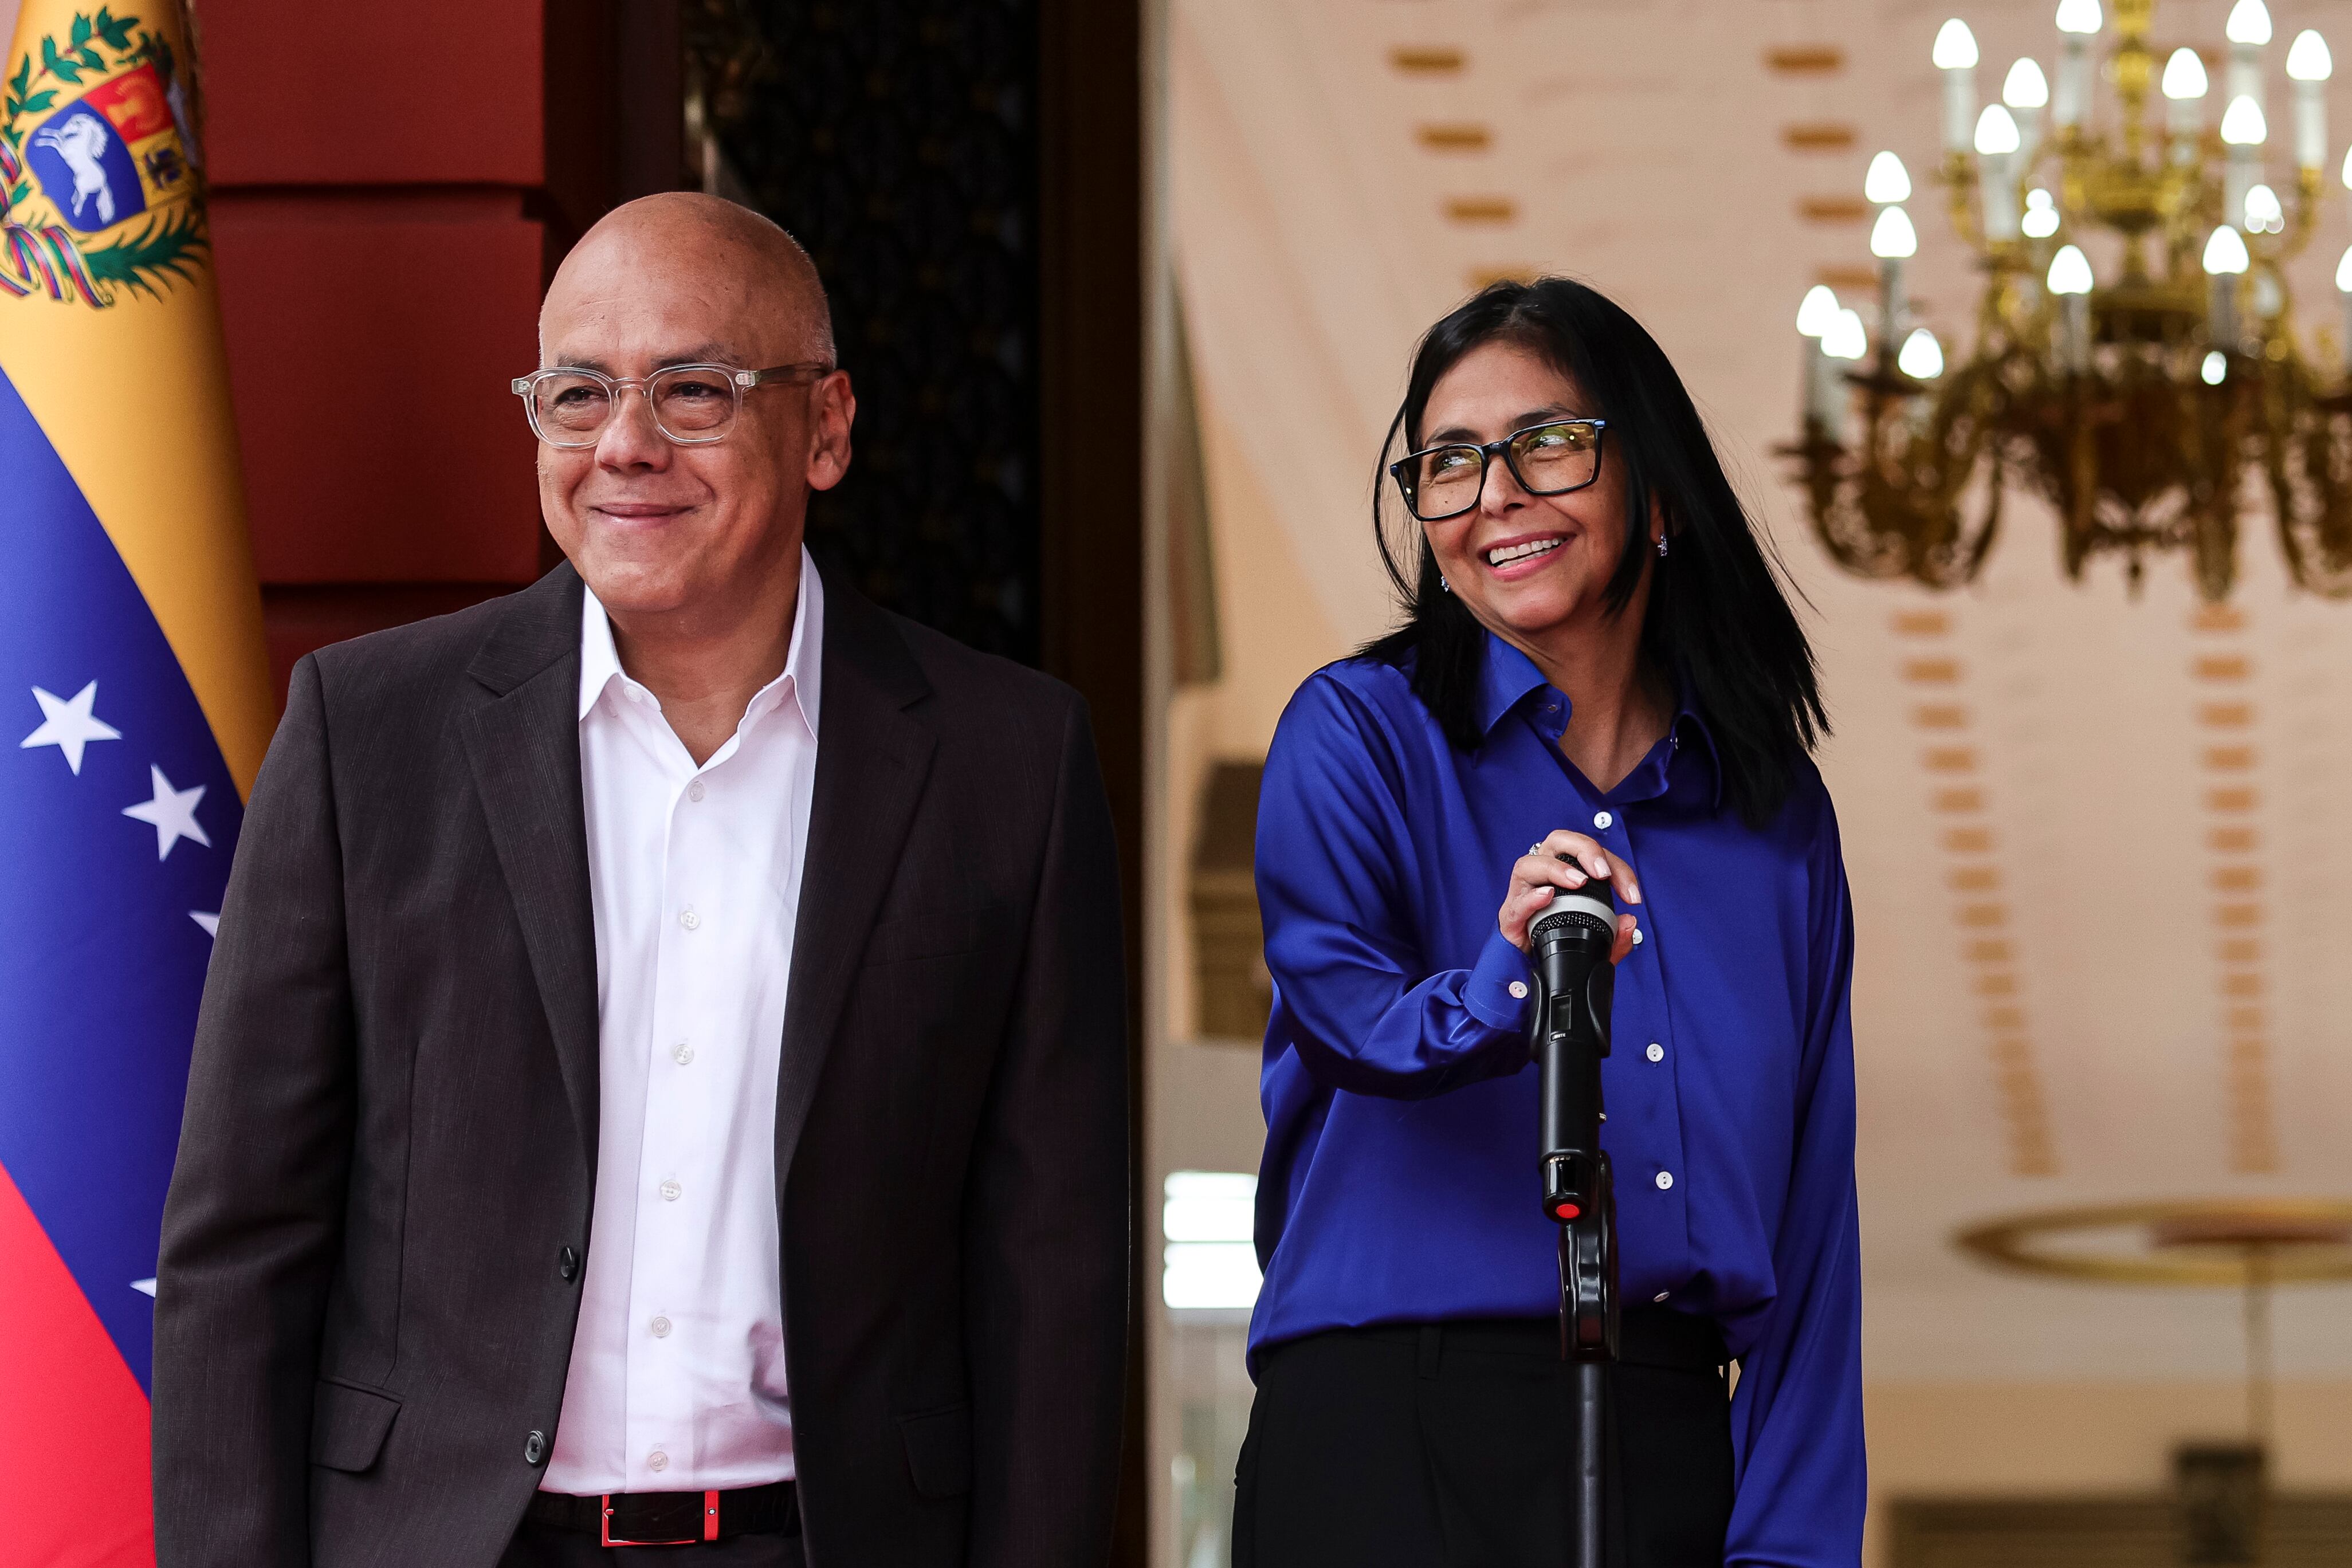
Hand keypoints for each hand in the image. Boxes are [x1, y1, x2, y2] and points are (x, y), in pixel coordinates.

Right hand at [1499, 829, 1640, 962]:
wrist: (1528, 969)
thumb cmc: (1559, 945)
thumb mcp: (1597, 945)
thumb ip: (1617, 938)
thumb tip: (1629, 922)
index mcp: (1566, 873)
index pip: (1592, 855)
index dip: (1618, 868)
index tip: (1632, 895)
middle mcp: (1543, 875)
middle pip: (1559, 841)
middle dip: (1586, 850)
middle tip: (1603, 873)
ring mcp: (1523, 893)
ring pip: (1531, 864)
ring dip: (1557, 869)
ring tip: (1579, 882)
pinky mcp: (1510, 916)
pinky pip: (1517, 901)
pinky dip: (1532, 897)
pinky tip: (1547, 897)